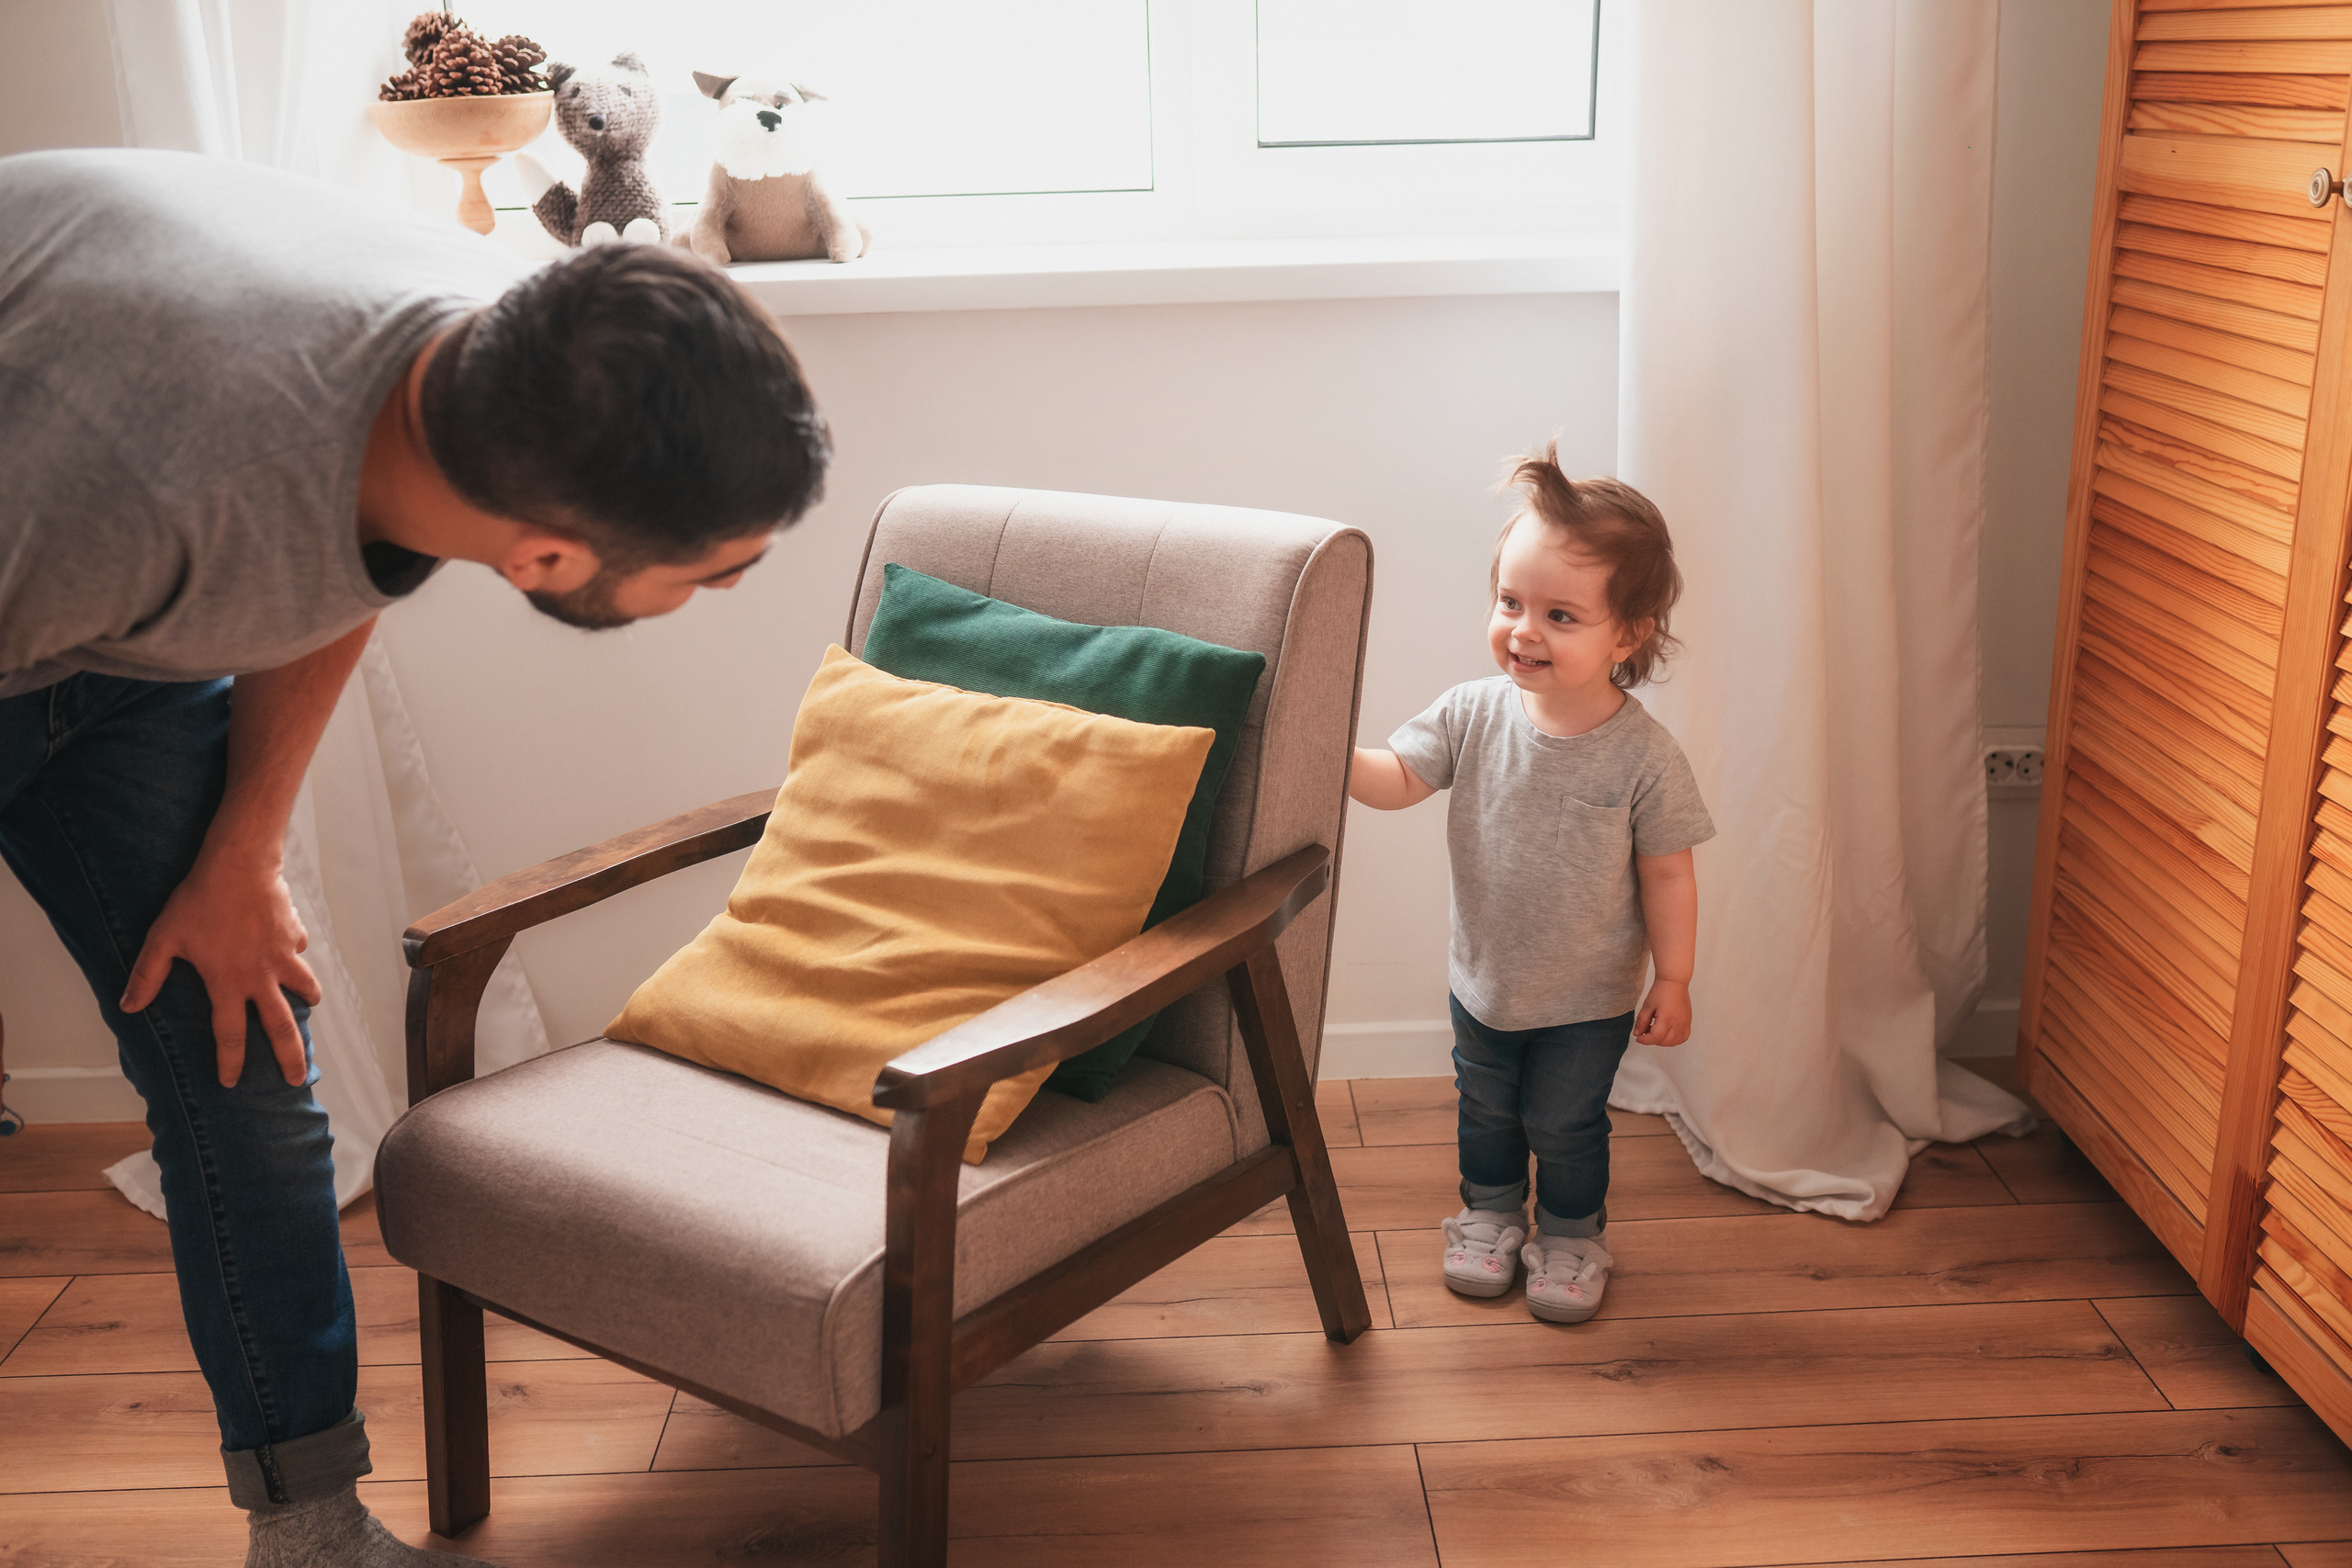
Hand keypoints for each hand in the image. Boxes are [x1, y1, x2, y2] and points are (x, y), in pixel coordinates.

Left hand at [120, 853, 320, 1088]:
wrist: (239, 865)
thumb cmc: (198, 901)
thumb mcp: (164, 938)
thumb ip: (147, 975)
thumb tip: (128, 1007)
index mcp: (228, 984)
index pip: (230, 1035)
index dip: (230, 1062)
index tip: (231, 1083)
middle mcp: (261, 978)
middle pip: (282, 1028)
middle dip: (291, 1058)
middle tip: (298, 1079)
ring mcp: (282, 957)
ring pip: (304, 989)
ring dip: (306, 1000)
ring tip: (308, 1006)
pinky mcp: (294, 935)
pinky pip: (299, 952)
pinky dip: (296, 956)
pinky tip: (290, 950)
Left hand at [1633, 979, 1690, 1046]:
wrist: (1674, 982)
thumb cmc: (1662, 991)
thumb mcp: (1647, 1006)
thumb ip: (1641, 1022)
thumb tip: (1638, 1034)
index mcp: (1667, 1019)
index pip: (1655, 1038)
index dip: (1645, 1040)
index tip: (1639, 1038)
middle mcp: (1678, 1023)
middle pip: (1664, 1042)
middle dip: (1653, 1040)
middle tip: (1646, 1031)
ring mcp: (1685, 1024)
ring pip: (1674, 1042)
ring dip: (1663, 1041)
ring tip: (1656, 1031)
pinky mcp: (1688, 1022)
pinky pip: (1683, 1038)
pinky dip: (1674, 1039)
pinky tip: (1667, 1033)